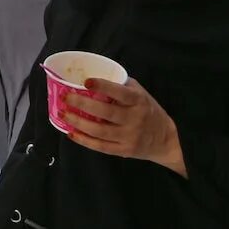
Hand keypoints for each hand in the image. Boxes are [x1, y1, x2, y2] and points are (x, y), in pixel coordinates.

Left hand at [60, 76, 184, 174]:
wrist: (165, 139)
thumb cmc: (148, 110)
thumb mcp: (141, 93)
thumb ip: (121, 85)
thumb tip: (93, 77)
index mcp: (138, 101)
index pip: (120, 92)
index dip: (103, 86)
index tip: (86, 81)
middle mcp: (134, 119)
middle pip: (105, 112)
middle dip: (82, 104)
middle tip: (65, 97)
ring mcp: (128, 137)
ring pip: (99, 131)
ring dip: (78, 123)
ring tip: (63, 114)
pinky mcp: (123, 151)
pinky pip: (100, 146)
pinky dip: (84, 140)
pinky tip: (71, 133)